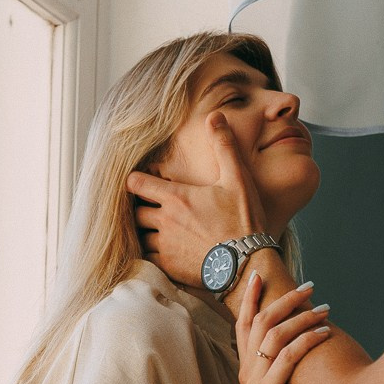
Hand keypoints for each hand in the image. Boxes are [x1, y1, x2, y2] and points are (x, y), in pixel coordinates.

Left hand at [126, 116, 267, 286]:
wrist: (248, 263)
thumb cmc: (244, 220)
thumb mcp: (237, 179)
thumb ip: (224, 146)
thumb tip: (215, 116)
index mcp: (176, 197)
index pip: (137, 184)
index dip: (135, 181)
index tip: (139, 181)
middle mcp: (164, 220)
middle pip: (135, 211)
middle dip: (139, 207)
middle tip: (150, 206)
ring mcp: (165, 245)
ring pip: (140, 235)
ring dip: (145, 231)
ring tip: (156, 228)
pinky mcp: (169, 266)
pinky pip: (148, 258)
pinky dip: (151, 252)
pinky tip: (163, 249)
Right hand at [236, 274, 331, 383]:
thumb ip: (287, 365)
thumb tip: (308, 337)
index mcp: (247, 369)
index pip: (243, 324)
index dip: (250, 298)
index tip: (259, 274)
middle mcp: (247, 372)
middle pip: (258, 322)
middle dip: (283, 299)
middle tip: (309, 286)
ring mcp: (255, 382)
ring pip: (273, 335)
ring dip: (300, 317)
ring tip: (325, 308)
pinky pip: (287, 356)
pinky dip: (307, 340)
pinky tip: (326, 332)